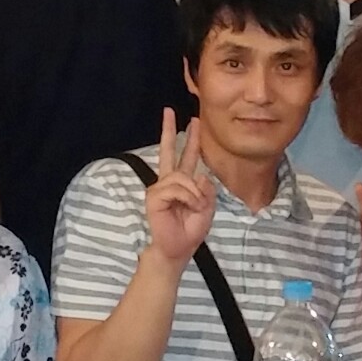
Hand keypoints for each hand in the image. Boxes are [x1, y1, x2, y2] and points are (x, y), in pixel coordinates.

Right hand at [141, 112, 216, 263]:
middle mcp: (169, 182)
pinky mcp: (154, 196)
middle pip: (169, 150)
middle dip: (169, 130)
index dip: (191, 139)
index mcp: (182, 183)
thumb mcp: (207, 209)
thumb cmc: (189, 231)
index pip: (186, 156)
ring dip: (194, 193)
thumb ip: (207, 190)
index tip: (193, 121)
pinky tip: (187, 207)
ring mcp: (159, 188)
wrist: (176, 249)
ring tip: (195, 206)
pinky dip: (187, 198)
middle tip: (169, 111)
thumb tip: (200, 175)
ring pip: (181, 176)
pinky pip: (176, 188)